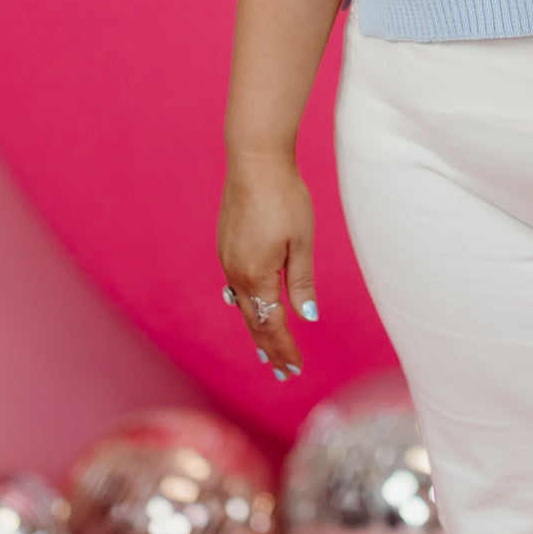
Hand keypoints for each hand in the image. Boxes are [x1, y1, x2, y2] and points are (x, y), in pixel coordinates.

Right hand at [216, 150, 317, 379]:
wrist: (254, 161)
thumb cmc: (284, 197)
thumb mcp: (301, 241)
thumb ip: (301, 282)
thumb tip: (306, 318)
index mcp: (257, 276)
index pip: (272, 325)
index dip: (283, 349)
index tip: (294, 369)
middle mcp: (236, 273)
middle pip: (253, 321)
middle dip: (269, 348)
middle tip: (282, 372)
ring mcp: (227, 259)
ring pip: (242, 305)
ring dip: (257, 328)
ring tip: (267, 350)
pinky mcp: (226, 246)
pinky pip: (236, 286)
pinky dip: (247, 305)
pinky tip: (252, 307)